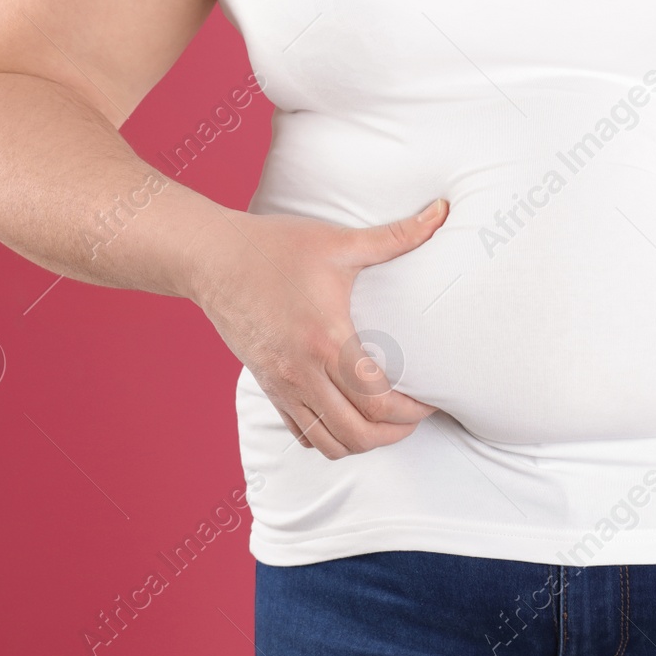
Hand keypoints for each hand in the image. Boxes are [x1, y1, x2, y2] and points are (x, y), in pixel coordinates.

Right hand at [189, 199, 448, 458]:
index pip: (378, 401)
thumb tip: (443, 211)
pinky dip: (331, 437)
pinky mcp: (267, 387)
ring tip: (386, 423)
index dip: (413, 411)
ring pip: (329, 443)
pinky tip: (348, 417)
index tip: (431, 400)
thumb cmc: (276, 247)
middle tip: (415, 416)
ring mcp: (282, 385)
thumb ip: (397, 235)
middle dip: (395, 434)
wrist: (211, 259)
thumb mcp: (340, 241)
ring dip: (363, 441)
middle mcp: (303, 372)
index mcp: (327, 341)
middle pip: (358, 434)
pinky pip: (302, 434)